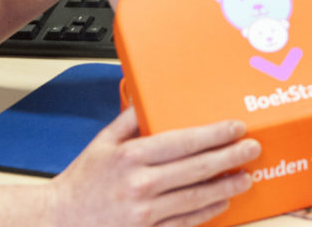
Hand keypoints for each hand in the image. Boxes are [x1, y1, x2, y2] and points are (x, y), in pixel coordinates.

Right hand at [52, 110, 260, 226]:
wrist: (59, 222)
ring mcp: (145, 214)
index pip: (183, 142)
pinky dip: (207, 212)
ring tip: (246, 177)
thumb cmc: (82, 181)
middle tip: (252, 149)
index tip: (235, 127)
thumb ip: (129, 118)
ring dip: (226, 187)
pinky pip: (184, 223)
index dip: (214, 134)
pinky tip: (222, 202)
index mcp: (131, 156)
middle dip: (230, 157)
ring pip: (196, 198)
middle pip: (196, 169)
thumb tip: (150, 97)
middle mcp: (141, 184)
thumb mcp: (102, 141)